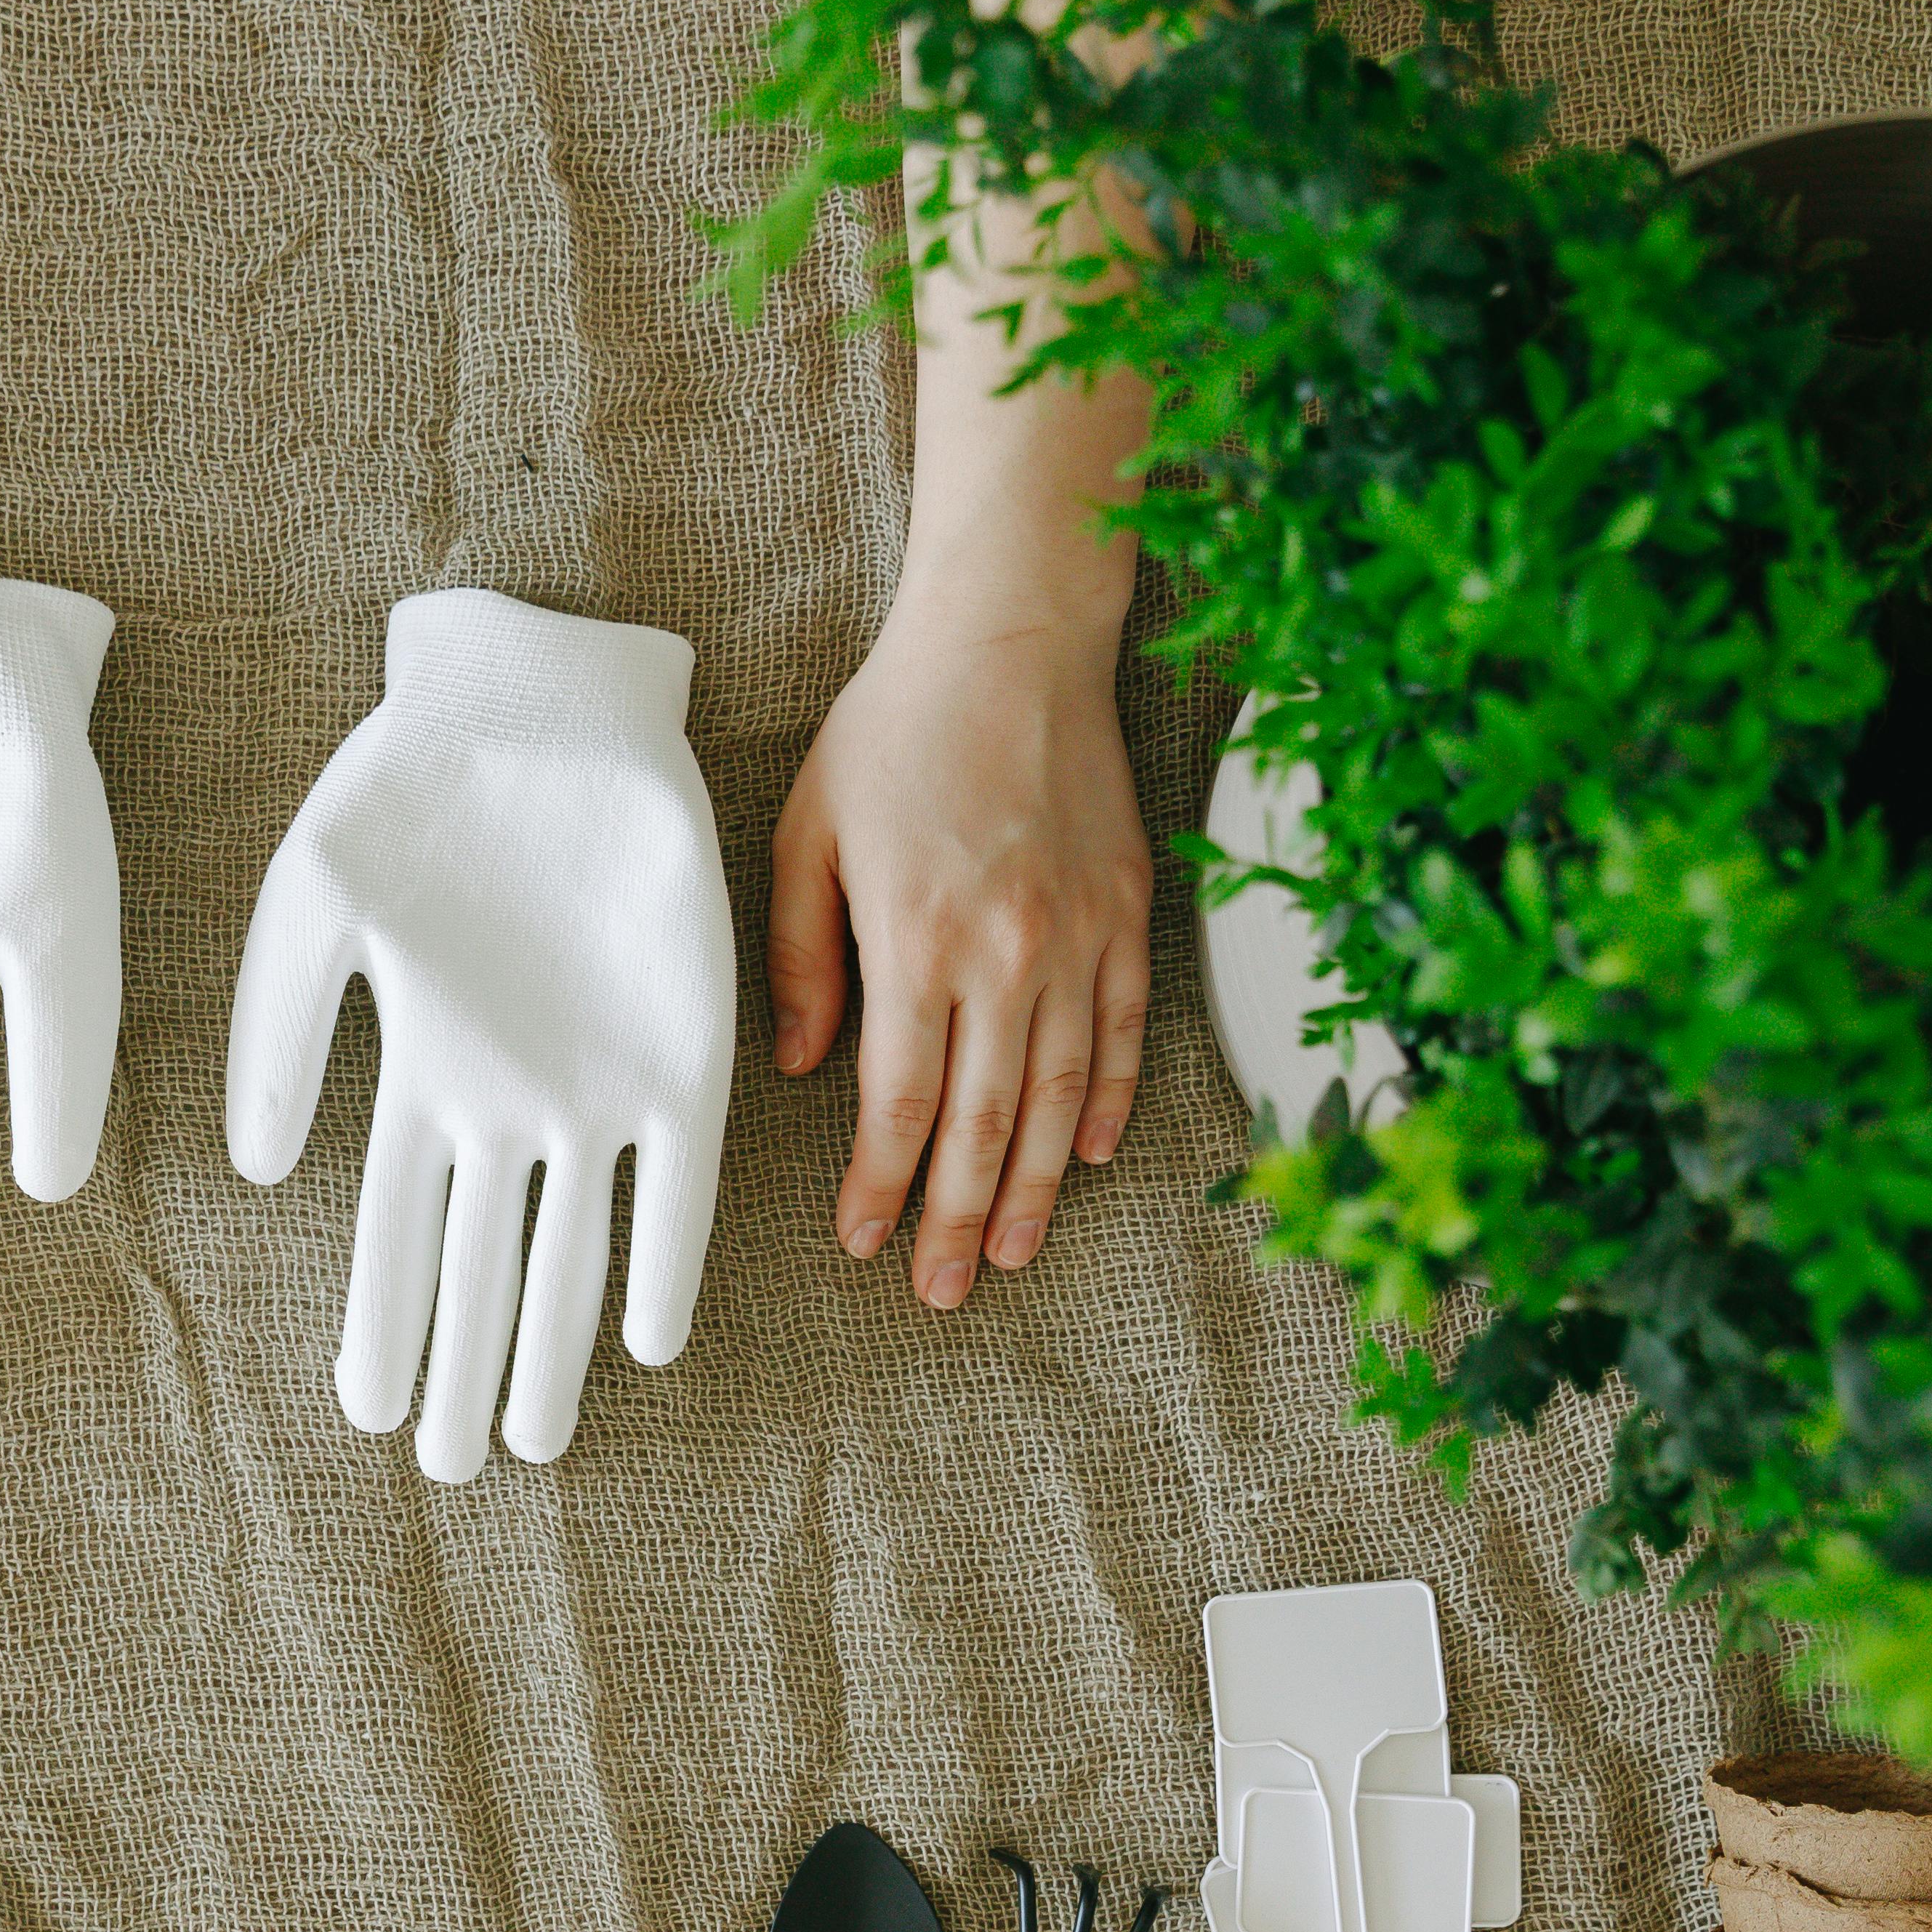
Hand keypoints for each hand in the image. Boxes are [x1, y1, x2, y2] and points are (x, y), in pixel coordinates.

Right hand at [229, 592, 734, 1482]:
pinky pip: (675, 1182)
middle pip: (482, 1268)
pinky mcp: (683, 1052)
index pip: (395, 1236)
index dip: (382, 1328)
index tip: (366, 1412)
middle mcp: (509, 1100)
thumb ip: (275, 1030)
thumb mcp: (312, 900)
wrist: (539, 707)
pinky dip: (663, 1260)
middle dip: (466, 1371)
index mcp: (422, 1075)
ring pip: (572, 1249)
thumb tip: (256, 1166)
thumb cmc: (414, 789)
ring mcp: (598, 1083)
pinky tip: (649, 1341)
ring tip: (537, 1439)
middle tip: (452, 1468)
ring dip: (553, 1346)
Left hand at [768, 615, 1153, 1306]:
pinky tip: (1089, 1154)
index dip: (880, 1184)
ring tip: (1016, 1252)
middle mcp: (1006, 953)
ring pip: (1058, 1095)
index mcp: (916, 939)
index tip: (861, 1241)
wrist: (1013, 641)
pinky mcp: (1128, 911)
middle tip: (942, 1290)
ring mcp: (1078, 937)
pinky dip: (1106, 1100)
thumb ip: (803, 955)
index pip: (899, 1101)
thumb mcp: (807, 832)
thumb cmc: (897, 729)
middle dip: (960, 1219)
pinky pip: (1122, 1031)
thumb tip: (805, 1066)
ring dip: (1038, 1187)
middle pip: (984, 1123)